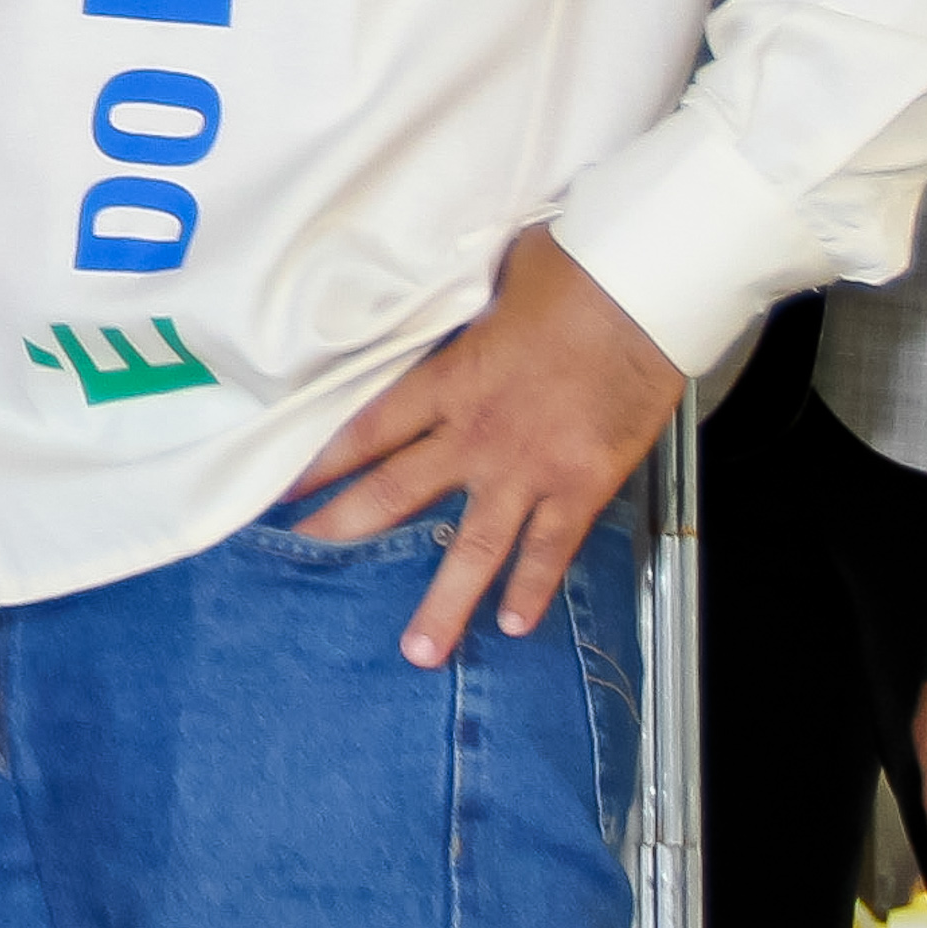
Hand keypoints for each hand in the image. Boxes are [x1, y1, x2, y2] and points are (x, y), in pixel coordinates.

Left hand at [283, 223, 680, 666]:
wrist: (646, 293)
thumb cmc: (572, 273)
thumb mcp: (491, 279)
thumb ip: (458, 308)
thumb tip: (431, 291)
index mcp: (447, 381)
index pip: (364, 431)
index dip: (318, 463)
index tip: (280, 492)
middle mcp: (475, 435)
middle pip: (393, 495)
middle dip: (343, 532)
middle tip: (302, 566)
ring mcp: (528, 468)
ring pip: (473, 549)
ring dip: (443, 603)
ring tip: (417, 654)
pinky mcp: (581, 484)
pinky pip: (551, 549)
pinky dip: (533, 589)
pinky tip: (515, 626)